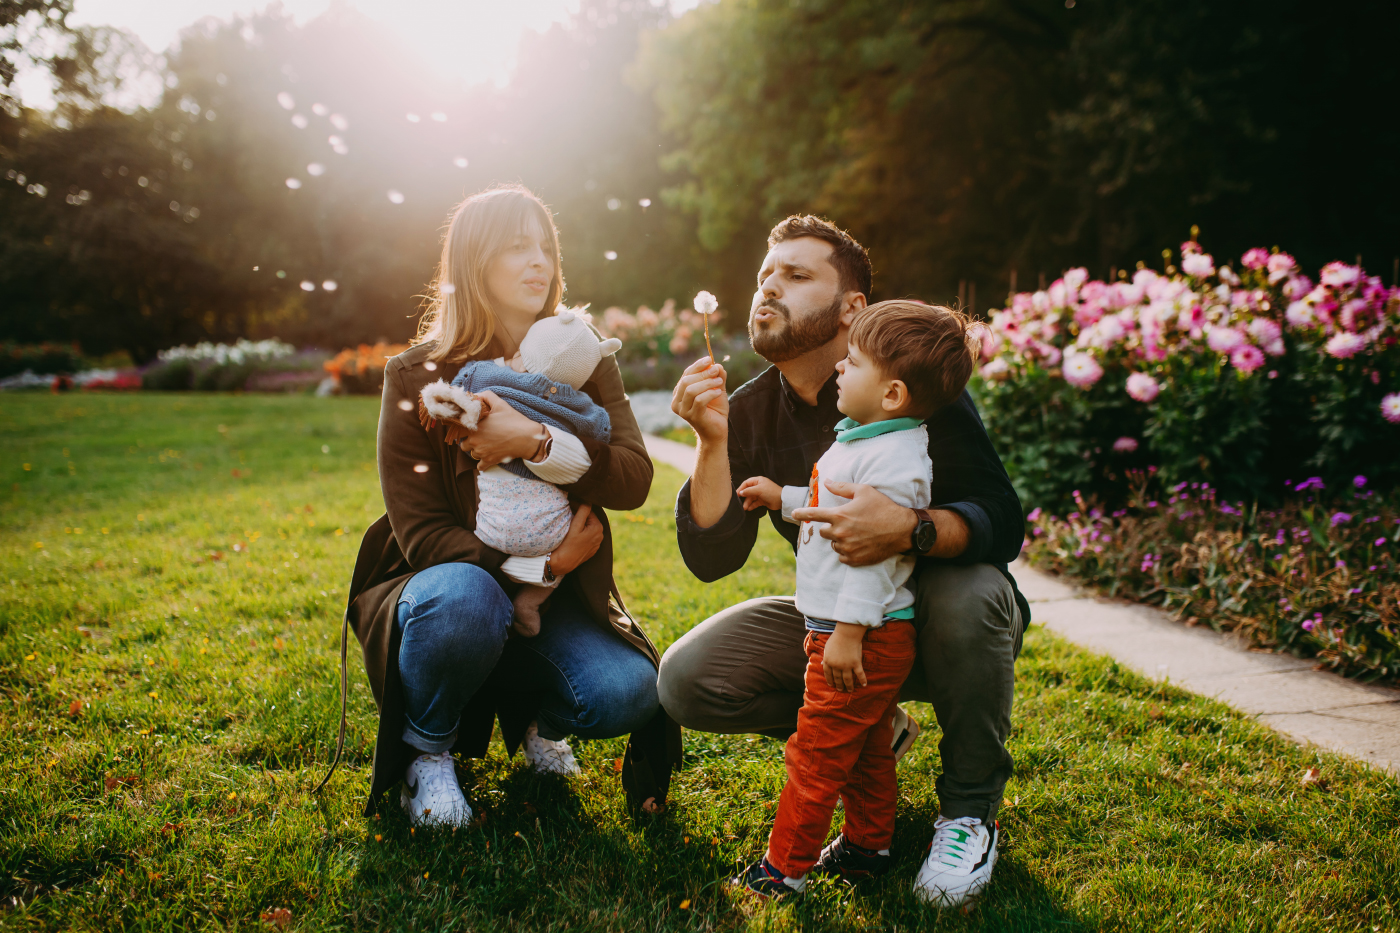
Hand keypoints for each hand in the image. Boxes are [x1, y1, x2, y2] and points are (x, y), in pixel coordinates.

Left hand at [460, 390, 541, 469]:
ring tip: (486, 445)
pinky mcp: (489, 461)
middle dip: (470, 440)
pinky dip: (483, 463)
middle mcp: (474, 441)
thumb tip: (475, 396)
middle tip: (480, 436)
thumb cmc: (513, 420)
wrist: (527, 438)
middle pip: (463, 444)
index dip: (463, 428)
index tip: (469, 427)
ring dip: (476, 451)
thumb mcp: (500, 404)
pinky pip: (480, 466)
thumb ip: (485, 396)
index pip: (458, 429)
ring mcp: (481, 452)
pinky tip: (488, 456)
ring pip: (471, 454)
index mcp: (474, 426)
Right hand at [549, 504, 602, 574]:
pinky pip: (587, 537)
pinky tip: (573, 535)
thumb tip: (587, 500)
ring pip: (588, 528)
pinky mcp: (591, 550)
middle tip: (568, 512)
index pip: (588, 510)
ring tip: (569, 523)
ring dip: (580, 524)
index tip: (568, 504)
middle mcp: (600, 536)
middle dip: (579, 515)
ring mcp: (596, 544)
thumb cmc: (567, 544)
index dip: (577, 506)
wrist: (562, 563)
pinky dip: (581, 533)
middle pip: (589, 519)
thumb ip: (583, 510)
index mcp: (598, 528)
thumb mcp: (575, 525)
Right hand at [671, 357, 727, 446]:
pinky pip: (699, 400)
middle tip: (716, 370)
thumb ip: (717, 378)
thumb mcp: (717, 390)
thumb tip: (718, 364)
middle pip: (687, 381)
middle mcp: (677, 402)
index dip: (697, 366)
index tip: (709, 359)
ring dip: (707, 383)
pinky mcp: (692, 417)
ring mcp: (683, 411)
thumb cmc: (715, 411)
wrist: (717, 432)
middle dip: (703, 373)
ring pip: (691, 390)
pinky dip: (710, 393)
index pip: (686, 375)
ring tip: (720, 382)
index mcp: (679, 393)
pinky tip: (719, 393)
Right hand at [736, 476, 781, 511]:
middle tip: (739, 503)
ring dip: (747, 503)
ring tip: (744, 508)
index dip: (741, 488)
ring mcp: (760, 494)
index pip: (746, 483)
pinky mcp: (762, 500)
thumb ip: (748, 491)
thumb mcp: (758, 490)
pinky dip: (751, 505)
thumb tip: (740, 493)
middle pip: (748, 491)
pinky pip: (754, 503)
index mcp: (758, 481)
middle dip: (744, 497)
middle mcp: (758, 486)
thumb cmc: (770, 492)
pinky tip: (749, 509)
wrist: (781, 500)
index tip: (736, 494)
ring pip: (751, 498)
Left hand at [791, 482, 916, 566]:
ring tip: (856, 533)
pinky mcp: (854, 559)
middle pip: (823, 532)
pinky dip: (846, 551)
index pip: (813, 515)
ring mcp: (846, 547)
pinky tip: (858, 544)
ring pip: (833, 544)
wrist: (902, 530)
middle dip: (830, 527)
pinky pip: (841, 556)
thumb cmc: (883, 507)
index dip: (802, 514)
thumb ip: (842, 488)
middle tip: (847, 523)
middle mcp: (840, 532)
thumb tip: (827, 482)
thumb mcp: (864, 491)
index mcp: (839, 515)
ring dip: (839, 539)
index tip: (794, 514)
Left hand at [821, 623, 867, 691]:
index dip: (829, 680)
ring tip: (850, 690)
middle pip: (837, 678)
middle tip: (841, 690)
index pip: (828, 674)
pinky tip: (864, 685)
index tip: (831, 685)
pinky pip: (860, 674)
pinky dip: (862, 680)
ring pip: (847, 679)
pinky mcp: (856, 663)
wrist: (847, 634)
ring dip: (849, 686)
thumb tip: (822, 663)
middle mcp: (836, 666)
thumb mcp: (827, 648)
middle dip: (839, 685)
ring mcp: (846, 666)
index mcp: (828, 661)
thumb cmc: (836, 638)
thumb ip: (826, 656)